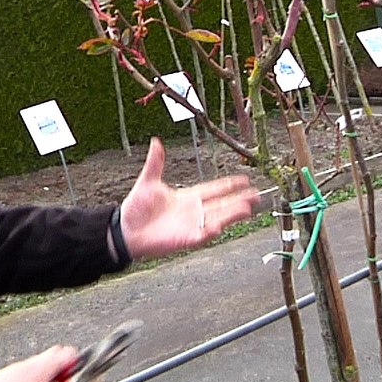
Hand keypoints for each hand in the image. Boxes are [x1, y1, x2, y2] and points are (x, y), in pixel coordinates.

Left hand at [119, 137, 259, 259]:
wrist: (125, 230)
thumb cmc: (136, 209)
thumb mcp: (148, 181)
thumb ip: (156, 162)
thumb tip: (156, 142)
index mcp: (187, 197)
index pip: (214, 189)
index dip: (229, 185)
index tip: (244, 179)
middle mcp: (193, 212)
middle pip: (222, 204)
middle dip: (239, 199)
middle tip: (256, 194)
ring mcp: (191, 225)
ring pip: (218, 218)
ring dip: (232, 214)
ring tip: (248, 208)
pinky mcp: (185, 238)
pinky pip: (202, 235)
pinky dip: (210, 230)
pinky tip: (219, 226)